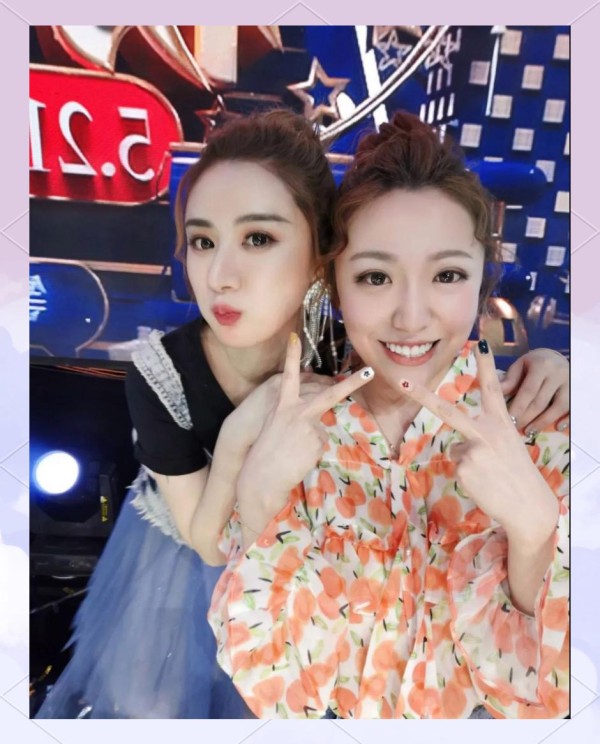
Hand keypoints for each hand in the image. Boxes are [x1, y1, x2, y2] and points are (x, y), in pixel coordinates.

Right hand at [237, 333, 373, 524]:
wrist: (260, 477)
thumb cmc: (265, 452)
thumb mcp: (275, 424)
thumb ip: (293, 413)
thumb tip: (315, 413)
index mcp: (282, 404)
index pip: (288, 375)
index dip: (292, 356)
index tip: (295, 337)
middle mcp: (297, 410)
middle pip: (330, 393)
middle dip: (352, 383)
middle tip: (370, 372)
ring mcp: (309, 424)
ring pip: (321, 428)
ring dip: (311, 440)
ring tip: (293, 451)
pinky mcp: (317, 440)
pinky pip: (320, 444)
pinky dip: (312, 451)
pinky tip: (299, 457)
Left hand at [399, 341, 558, 545]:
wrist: (528, 505)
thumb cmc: (517, 474)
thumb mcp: (507, 445)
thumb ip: (484, 435)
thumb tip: (458, 445)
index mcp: (501, 422)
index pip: (492, 388)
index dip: (485, 365)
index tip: (480, 343)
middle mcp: (486, 431)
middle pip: (447, 411)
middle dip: (421, 395)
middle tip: (402, 382)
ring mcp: (473, 449)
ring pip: (455, 449)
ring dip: (467, 461)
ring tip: (489, 473)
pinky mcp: (463, 468)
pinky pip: (456, 466)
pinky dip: (467, 475)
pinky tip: (484, 482)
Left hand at [500, 348, 568, 433]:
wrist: (556, 357)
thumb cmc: (533, 364)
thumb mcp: (520, 366)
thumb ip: (510, 380)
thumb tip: (495, 393)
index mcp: (541, 365)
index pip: (528, 390)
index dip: (518, 407)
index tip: (507, 420)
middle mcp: (558, 374)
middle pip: (541, 401)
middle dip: (526, 418)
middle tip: (514, 429)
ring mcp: (570, 384)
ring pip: (557, 408)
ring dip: (542, 423)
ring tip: (529, 432)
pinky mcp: (577, 392)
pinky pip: (572, 409)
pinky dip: (565, 420)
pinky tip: (556, 428)